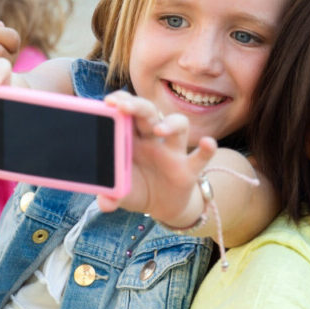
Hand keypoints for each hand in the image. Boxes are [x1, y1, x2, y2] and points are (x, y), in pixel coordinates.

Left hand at [97, 90, 217, 220]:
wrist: (162, 207)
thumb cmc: (137, 190)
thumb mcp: (121, 194)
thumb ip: (110, 197)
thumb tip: (103, 203)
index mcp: (132, 139)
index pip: (128, 111)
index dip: (121, 102)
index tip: (109, 101)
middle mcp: (153, 140)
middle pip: (149, 112)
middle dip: (137, 105)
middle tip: (122, 107)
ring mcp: (173, 152)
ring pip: (178, 125)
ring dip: (170, 124)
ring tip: (158, 130)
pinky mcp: (189, 169)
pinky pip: (201, 157)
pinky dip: (206, 149)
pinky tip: (207, 143)